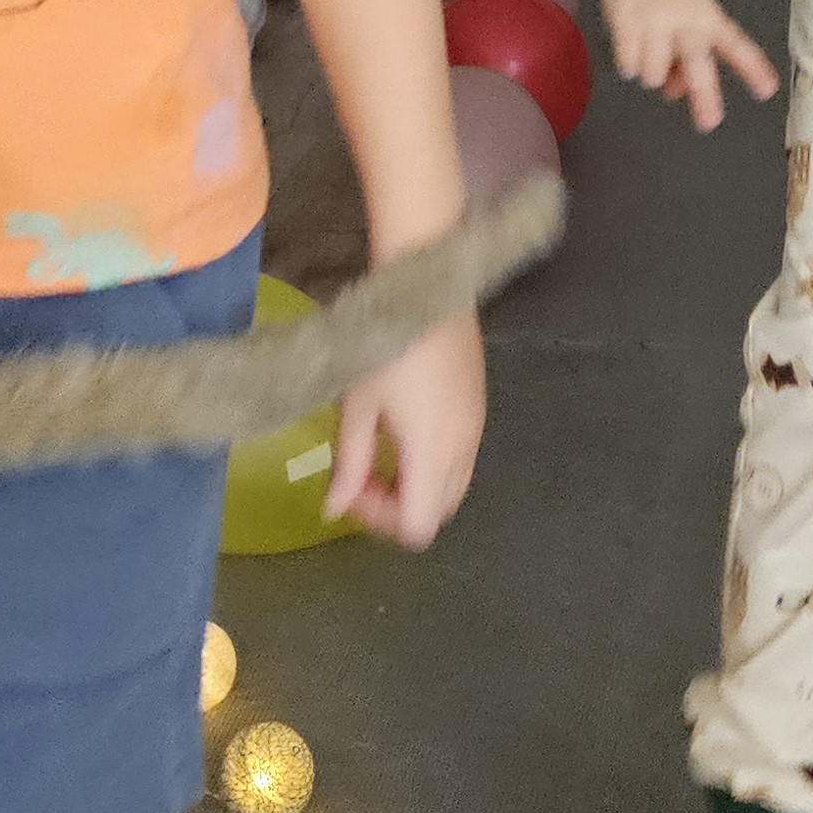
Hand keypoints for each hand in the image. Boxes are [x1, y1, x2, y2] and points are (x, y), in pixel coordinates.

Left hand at [325, 305, 484, 549]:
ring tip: (378, 454)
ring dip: (415, 486)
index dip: (382, 521)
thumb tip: (334, 509)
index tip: (352, 490)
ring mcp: (476, 428)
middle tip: (360, 478)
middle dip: (397, 506)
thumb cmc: (383, 342)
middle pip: (439, 512)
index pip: (420, 525)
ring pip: (452, 487)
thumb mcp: (358, 404)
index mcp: (432, 450)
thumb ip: (350, 463)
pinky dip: (431, 465)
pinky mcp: (477, 410)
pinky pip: (459, 460)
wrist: (426, 287)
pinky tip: (401, 432)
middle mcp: (463, 448)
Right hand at [603, 0, 779, 130]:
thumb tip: (674, 94)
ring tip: (649, 52)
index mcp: (710, 22)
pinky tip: (631, 47)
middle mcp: (687, 22)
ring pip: (654, 74)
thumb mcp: (691, 28)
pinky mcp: (627, 20)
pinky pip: (628, 64)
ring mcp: (656, 20)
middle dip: (704, 95)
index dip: (751, 69)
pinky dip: (628, 64)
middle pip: (696, 63)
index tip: (766, 91)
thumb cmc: (675, 5)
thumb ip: (688, 65)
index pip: (736, 46)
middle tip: (709, 123)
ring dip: (651, 73)